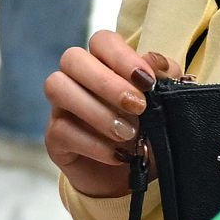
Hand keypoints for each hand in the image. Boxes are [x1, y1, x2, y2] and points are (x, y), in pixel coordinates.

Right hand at [43, 31, 166, 198]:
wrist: (133, 178)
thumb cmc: (148, 135)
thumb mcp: (165, 107)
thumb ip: (164, 80)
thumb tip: (156, 63)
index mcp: (105, 64)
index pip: (102, 41)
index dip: (122, 56)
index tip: (146, 81)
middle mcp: (77, 79)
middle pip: (72, 58)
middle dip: (107, 82)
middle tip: (137, 106)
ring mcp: (61, 107)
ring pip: (58, 87)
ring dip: (95, 110)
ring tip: (127, 133)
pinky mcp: (54, 137)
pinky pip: (61, 130)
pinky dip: (93, 143)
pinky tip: (117, 155)